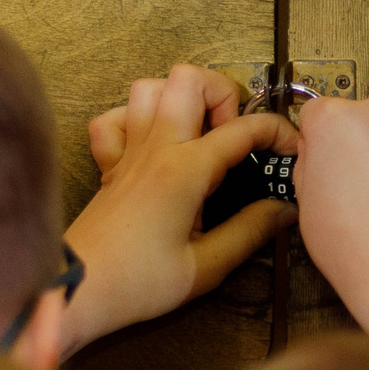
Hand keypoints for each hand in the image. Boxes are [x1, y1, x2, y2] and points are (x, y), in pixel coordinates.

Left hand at [63, 65, 297, 354]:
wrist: (76, 291)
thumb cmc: (137, 284)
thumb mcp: (207, 267)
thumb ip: (250, 232)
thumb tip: (283, 210)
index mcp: (186, 170)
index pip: (244, 129)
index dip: (278, 133)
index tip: (291, 151)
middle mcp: (155, 148)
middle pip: (190, 78)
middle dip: (223, 93)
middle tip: (233, 134)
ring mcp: (128, 150)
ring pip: (150, 86)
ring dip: (180, 99)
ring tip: (198, 134)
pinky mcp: (109, 163)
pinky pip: (114, 117)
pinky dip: (134, 119)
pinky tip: (153, 145)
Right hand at [293, 94, 368, 256]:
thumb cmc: (345, 238)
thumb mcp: (303, 199)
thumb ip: (309, 163)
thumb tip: (317, 153)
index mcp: (334, 118)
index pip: (316, 112)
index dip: (316, 140)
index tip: (322, 163)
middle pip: (358, 120)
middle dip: (356, 145)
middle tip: (353, 188)